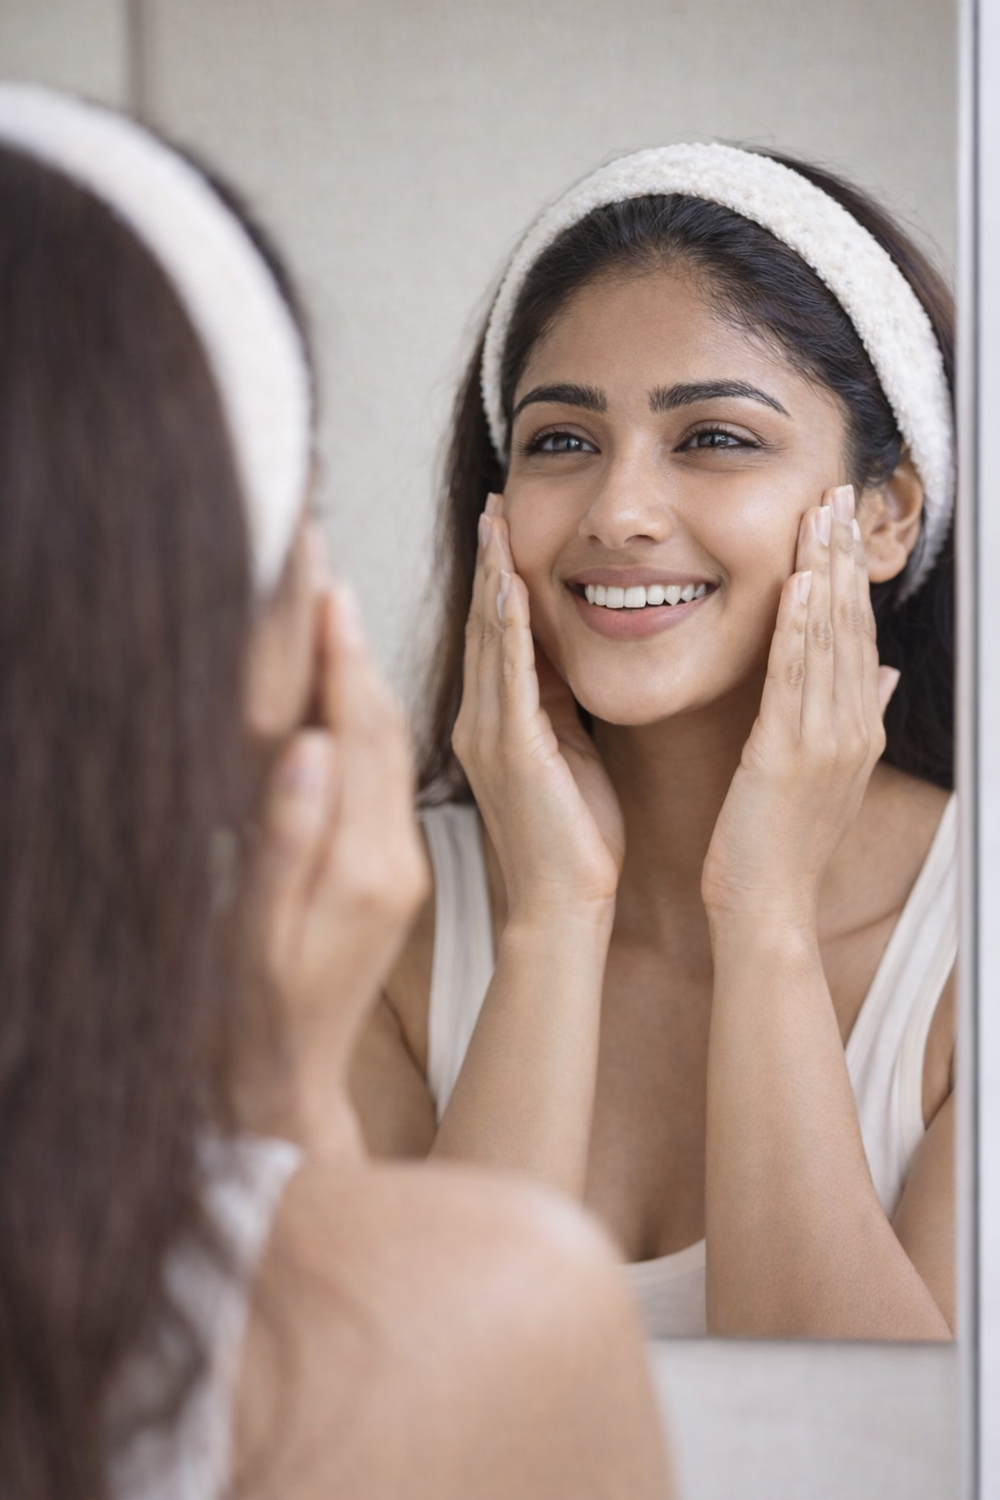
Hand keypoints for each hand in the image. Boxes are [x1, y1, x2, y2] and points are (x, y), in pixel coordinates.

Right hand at [254, 585, 428, 1038]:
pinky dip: (374, 723)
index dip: (342, 665)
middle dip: (361, 653)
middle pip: (386, 732)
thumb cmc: (263, 1003)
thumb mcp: (266, 925)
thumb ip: (288, 836)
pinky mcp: (391, 869)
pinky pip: (391, 778)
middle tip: (336, 580)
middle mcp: (393, 855)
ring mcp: (397, 861)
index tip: (330, 595)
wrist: (294, 1066)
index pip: (359, 739)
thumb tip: (306, 746)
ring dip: (373, 679)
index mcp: (366, 862)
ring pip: (394, 750)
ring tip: (350, 614)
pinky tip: (357, 694)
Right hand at [451, 494, 623, 921]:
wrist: (563, 907)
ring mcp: (489, 735)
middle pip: (483, 624)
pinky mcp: (509, 752)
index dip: (498, 576)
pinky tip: (511, 587)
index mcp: (497, 722)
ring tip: (497, 521)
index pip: (495, 634)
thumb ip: (559, 706)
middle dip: (489, 560)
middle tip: (495, 501)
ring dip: (493, 576)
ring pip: (489, 639)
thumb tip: (569, 657)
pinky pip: (509, 678)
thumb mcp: (570, 755)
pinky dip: (508, 628)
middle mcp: (480, 721)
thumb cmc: (575, 840)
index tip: (506, 524)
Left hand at [701, 484, 899, 924]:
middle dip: (842, 553)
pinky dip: (800, 628)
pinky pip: (795, 679)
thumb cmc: (782, 844)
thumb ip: (855, 719)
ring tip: (819, 514)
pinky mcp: (785, 753)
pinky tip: (799, 584)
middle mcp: (851, 727)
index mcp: (857, 729)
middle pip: (850, 623)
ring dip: (824, 572)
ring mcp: (825, 740)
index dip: (850, 574)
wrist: (767, 907)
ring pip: (829, 640)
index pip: (857, 635)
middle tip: (836, 489)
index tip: (840, 520)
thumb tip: (882, 673)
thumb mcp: (828, 776)